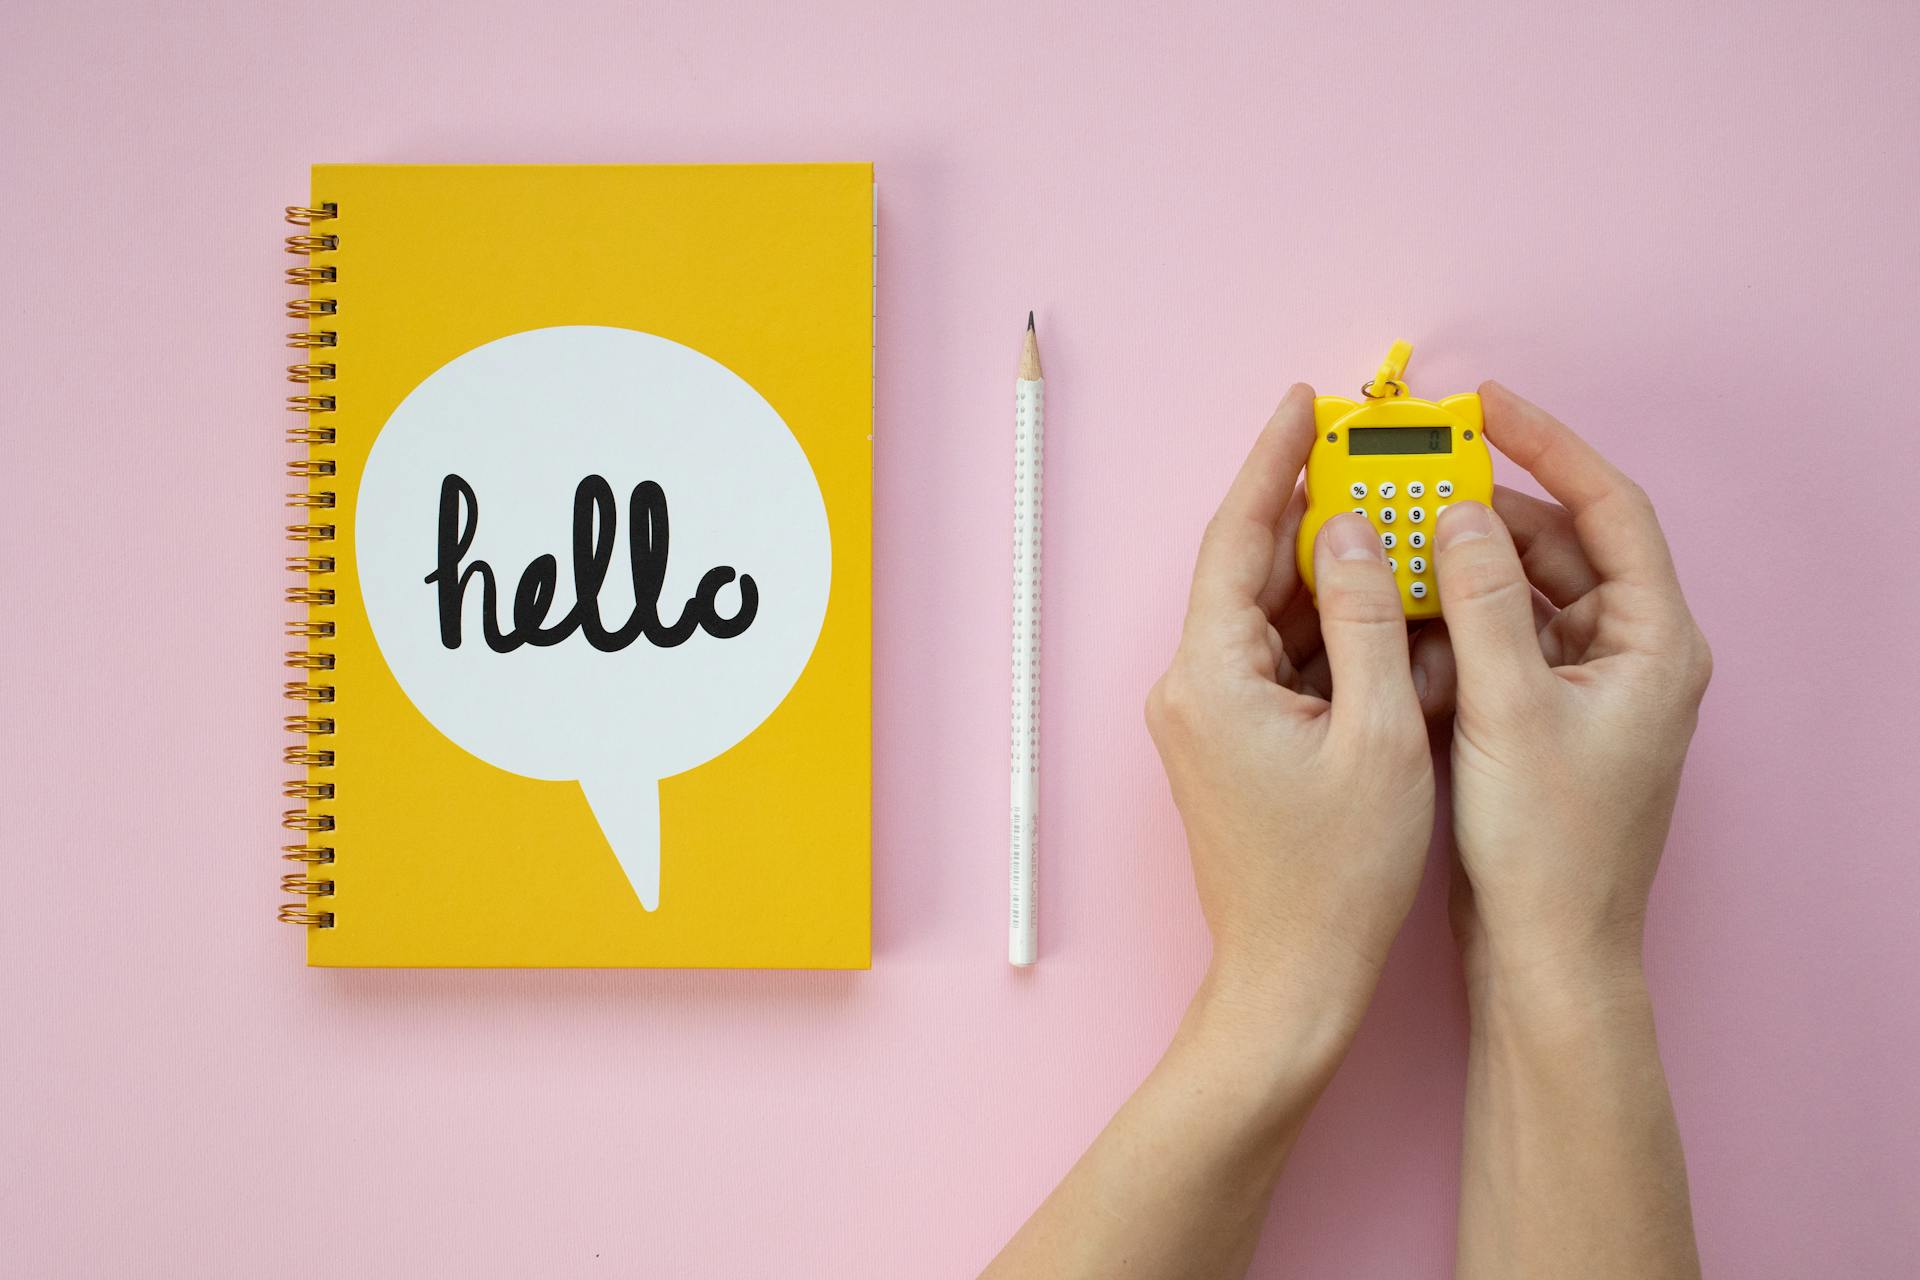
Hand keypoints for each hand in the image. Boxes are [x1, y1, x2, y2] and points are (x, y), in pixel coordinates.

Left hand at [1145, 385, 1435, 1042]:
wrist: (1291, 980)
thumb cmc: (1338, 877)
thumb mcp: (1379, 735)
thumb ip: (1368, 619)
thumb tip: (1351, 531)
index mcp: (1211, 675)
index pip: (1237, 536)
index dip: (1274, 462)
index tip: (1305, 403)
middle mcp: (1192, 685)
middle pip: (1254, 569)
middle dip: (1314, 511)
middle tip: (1372, 451)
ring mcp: (1207, 714)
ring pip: (1273, 613)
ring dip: (1331, 575)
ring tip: (1398, 523)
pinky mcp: (1231, 741)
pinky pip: (1282, 660)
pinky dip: (1331, 633)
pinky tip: (1388, 611)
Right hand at [1432, 382, 1712, 990]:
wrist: (1546, 957)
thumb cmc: (1549, 849)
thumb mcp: (1509, 708)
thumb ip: (1482, 602)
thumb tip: (1454, 515)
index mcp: (1653, 643)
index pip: (1608, 508)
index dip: (1548, 445)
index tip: (1485, 406)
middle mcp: (1631, 656)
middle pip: (1560, 545)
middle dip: (1486, 508)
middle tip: (1415, 474)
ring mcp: (1589, 689)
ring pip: (1524, 592)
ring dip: (1463, 565)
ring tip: (1395, 537)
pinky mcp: (1546, 719)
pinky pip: (1502, 638)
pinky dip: (1456, 617)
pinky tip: (1400, 612)